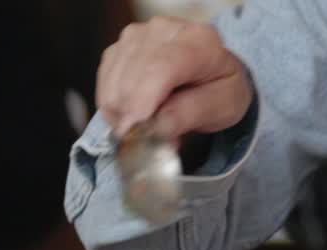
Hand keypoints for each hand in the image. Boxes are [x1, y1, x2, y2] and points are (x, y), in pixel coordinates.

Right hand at [96, 16, 252, 139]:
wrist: (213, 71)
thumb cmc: (222, 89)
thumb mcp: (221, 108)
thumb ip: (189, 115)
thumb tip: (156, 128)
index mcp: (200, 42)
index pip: (160, 67)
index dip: (142, 100)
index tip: (135, 130)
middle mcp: (164, 30)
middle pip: (131, 75)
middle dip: (132, 115)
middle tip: (150, 141)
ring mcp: (137, 35)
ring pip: (113, 80)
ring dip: (123, 113)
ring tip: (149, 127)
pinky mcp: (120, 46)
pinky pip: (105, 80)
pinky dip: (114, 104)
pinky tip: (135, 115)